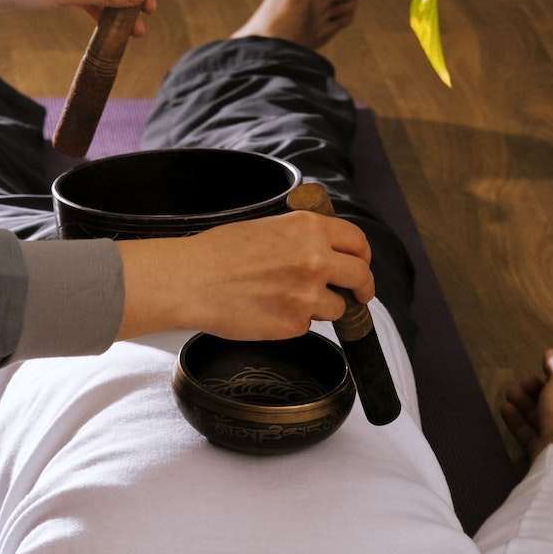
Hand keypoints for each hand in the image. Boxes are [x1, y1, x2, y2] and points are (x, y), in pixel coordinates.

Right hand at [114, 212, 376, 340]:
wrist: (190, 280)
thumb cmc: (217, 253)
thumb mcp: (267, 227)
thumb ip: (303, 238)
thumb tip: (326, 254)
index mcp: (309, 228)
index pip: (358, 242)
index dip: (363, 257)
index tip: (360, 267)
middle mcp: (316, 259)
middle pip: (360, 276)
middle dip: (363, 289)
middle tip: (359, 296)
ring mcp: (308, 294)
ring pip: (337, 308)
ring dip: (322, 308)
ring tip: (287, 302)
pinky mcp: (294, 323)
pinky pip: (307, 327)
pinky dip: (293, 323)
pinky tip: (267, 312)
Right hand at [500, 350, 552, 459]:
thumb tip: (552, 353)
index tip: (542, 368)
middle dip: (537, 390)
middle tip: (522, 381)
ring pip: (542, 417)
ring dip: (525, 403)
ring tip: (509, 393)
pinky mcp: (546, 452)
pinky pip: (531, 434)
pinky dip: (518, 421)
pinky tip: (505, 409)